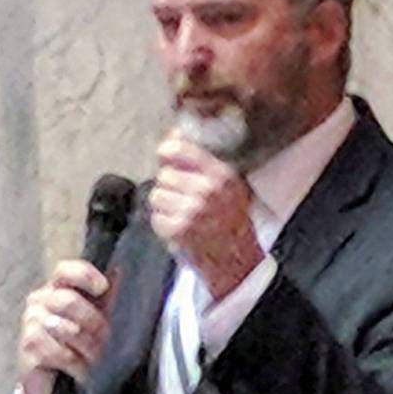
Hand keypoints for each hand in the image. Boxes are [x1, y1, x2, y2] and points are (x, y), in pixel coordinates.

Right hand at [16, 260, 117, 393]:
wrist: (51, 388)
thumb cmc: (74, 347)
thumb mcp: (94, 320)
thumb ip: (106, 298)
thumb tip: (121, 272)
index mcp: (55, 289)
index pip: (65, 271)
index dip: (85, 276)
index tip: (103, 288)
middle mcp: (38, 302)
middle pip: (70, 301)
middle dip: (96, 323)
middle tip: (109, 340)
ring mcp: (30, 325)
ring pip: (69, 329)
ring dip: (90, 349)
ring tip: (99, 360)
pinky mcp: (28, 350)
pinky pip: (61, 354)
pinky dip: (79, 366)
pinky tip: (84, 373)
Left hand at [149, 129, 264, 299]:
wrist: (236, 261)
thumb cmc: (230, 219)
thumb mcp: (228, 183)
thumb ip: (201, 157)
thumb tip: (173, 132)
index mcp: (222, 174)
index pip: (179, 149)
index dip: (168, 152)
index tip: (167, 157)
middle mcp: (208, 190)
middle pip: (164, 175)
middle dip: (169, 186)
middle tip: (183, 197)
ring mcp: (192, 211)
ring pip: (157, 195)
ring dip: (164, 206)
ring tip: (182, 213)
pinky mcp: (178, 231)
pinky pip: (156, 218)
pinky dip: (163, 224)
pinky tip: (179, 228)